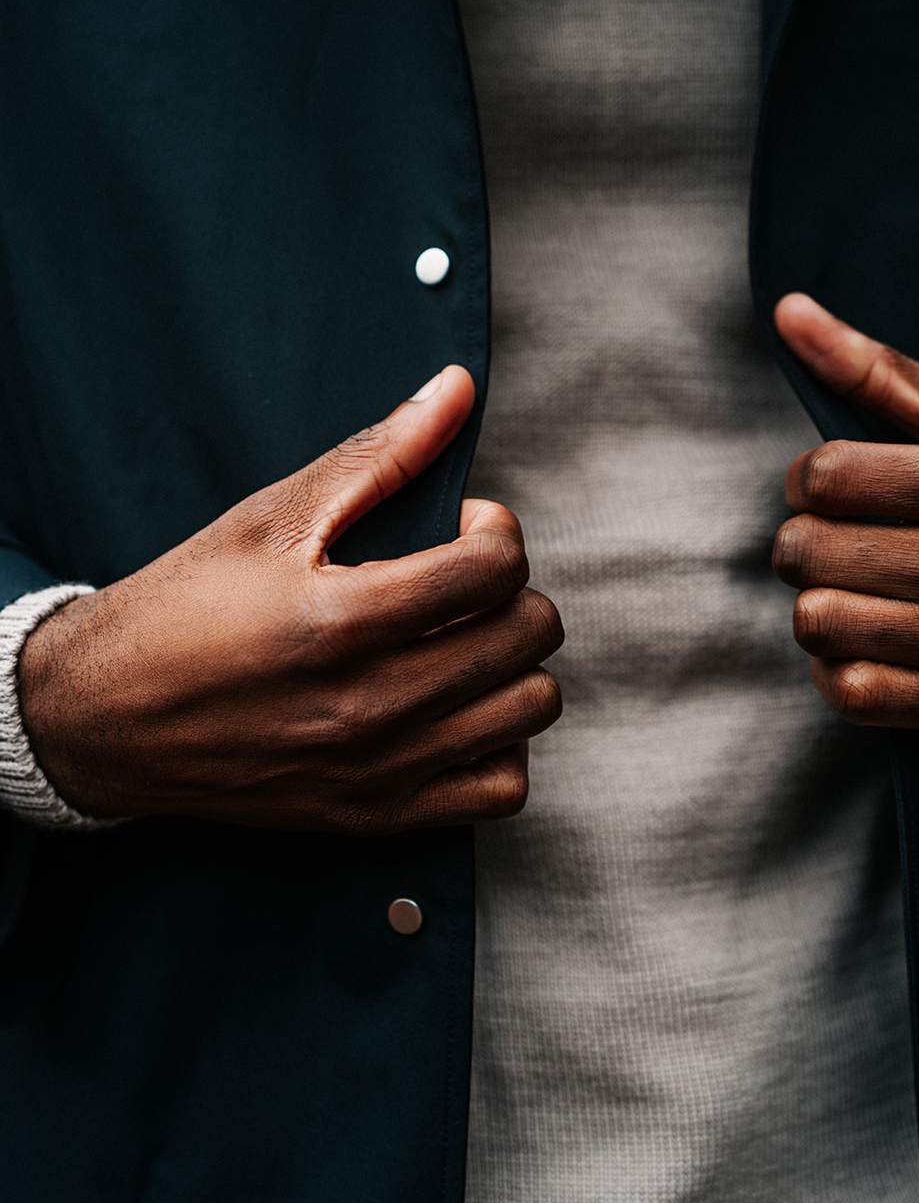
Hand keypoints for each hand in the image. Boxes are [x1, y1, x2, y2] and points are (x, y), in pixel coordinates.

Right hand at [19, 366, 562, 831]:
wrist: (105, 719)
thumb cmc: (184, 608)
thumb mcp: (272, 517)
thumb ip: (379, 454)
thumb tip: (458, 387)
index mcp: (341, 621)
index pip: (495, 568)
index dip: (496, 531)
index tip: (461, 529)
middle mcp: (369, 704)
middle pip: (526, 635)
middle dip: (511, 589)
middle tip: (464, 581)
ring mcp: (378, 768)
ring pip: (529, 708)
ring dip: (514, 662)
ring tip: (464, 640)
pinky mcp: (376, 815)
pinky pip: (501, 789)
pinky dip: (499, 742)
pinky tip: (459, 708)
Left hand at [772, 294, 918, 734]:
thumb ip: (875, 371)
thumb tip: (785, 311)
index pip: (824, 475)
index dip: (807, 480)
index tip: (834, 489)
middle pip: (805, 550)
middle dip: (806, 542)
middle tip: (846, 542)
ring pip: (815, 622)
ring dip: (821, 607)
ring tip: (862, 593)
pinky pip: (847, 692)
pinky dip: (840, 669)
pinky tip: (872, 644)